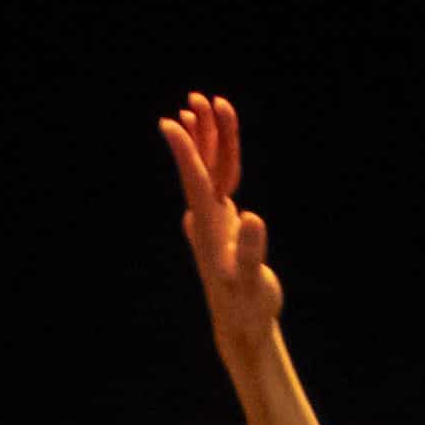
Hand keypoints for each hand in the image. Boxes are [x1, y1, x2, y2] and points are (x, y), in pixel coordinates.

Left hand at [161, 92, 284, 360]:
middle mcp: (205, 221)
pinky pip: (218, 181)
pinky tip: (213, 142)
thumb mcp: (252, 286)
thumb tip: (252, 218)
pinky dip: (216, 158)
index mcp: (210, 230)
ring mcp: (211, 220)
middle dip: (200, 133)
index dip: (186, 153)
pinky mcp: (221, 222)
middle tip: (197, 99)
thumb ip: (251, 254)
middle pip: (201, 168)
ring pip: (209, 170)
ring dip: (208, 138)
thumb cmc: (248, 309)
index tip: (172, 123)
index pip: (196, 183)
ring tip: (204, 104)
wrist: (241, 326)